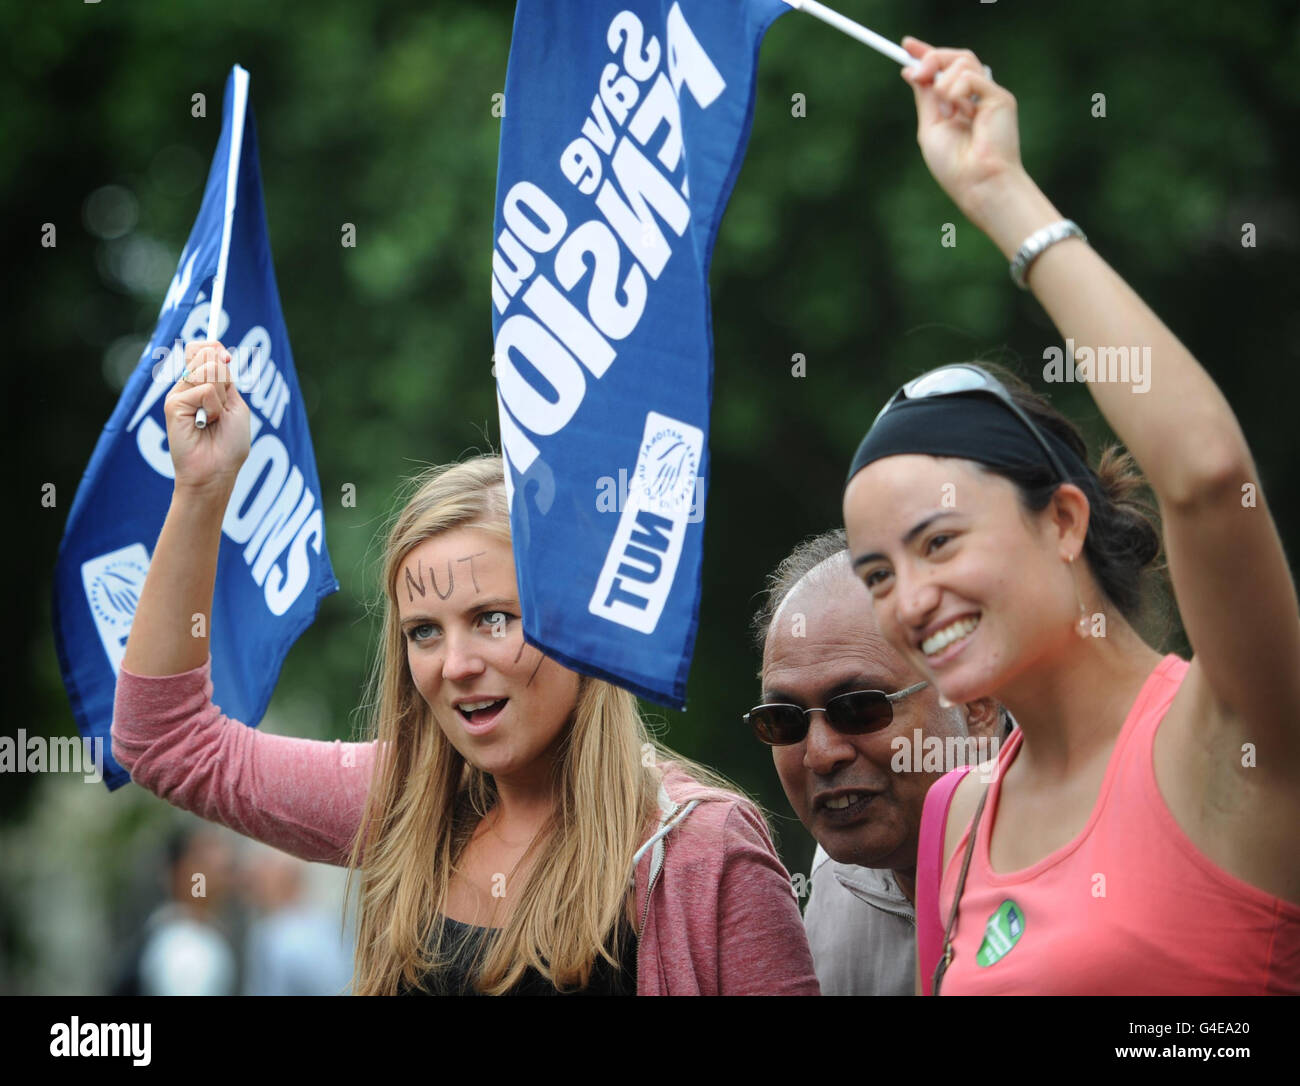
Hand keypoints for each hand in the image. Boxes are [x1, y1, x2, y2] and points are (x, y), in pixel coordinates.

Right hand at [164, 340, 249, 497]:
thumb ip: (224, 378)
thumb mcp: (236, 405)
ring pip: (207, 370)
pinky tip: (204, 424)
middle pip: (206, 354)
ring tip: (214, 418)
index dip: (216, 348)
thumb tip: (217, 350)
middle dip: (224, 378)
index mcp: (204, 383)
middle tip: (222, 406)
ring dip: (221, 398)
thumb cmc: (229, 443)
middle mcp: (188, 385)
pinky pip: (204, 391)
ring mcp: (179, 394)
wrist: (216, 471)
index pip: (204, 349)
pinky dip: (213, 408)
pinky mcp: (173, 404)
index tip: (228, 359)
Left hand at [901, 37, 1025, 232]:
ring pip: (964, 61)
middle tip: (918, 73)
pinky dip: (958, 91)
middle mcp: (974, 97)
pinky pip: (972, 77)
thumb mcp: (930, 127)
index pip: (944, 69)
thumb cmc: (954, 166)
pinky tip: (959, 111)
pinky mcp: (1000, 98)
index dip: (927, 54)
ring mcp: (988, 96)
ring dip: (944, 83)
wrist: (976, 183)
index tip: (906, 46)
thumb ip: (925, 98)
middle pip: (956, 57)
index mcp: (957, 104)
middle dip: (932, 58)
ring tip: (946, 111)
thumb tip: (912, 71)